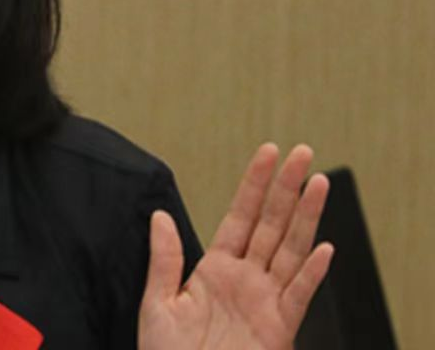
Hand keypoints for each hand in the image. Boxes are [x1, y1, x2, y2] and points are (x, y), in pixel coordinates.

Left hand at [138, 144, 334, 349]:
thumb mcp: (158, 303)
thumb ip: (164, 259)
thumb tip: (160, 215)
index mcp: (214, 269)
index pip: (239, 216)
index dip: (254, 184)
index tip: (268, 152)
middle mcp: (244, 279)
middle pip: (272, 224)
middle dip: (288, 188)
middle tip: (304, 152)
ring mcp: (265, 301)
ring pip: (290, 250)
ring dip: (306, 217)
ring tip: (319, 182)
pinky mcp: (278, 328)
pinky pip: (297, 295)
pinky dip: (310, 273)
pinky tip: (323, 248)